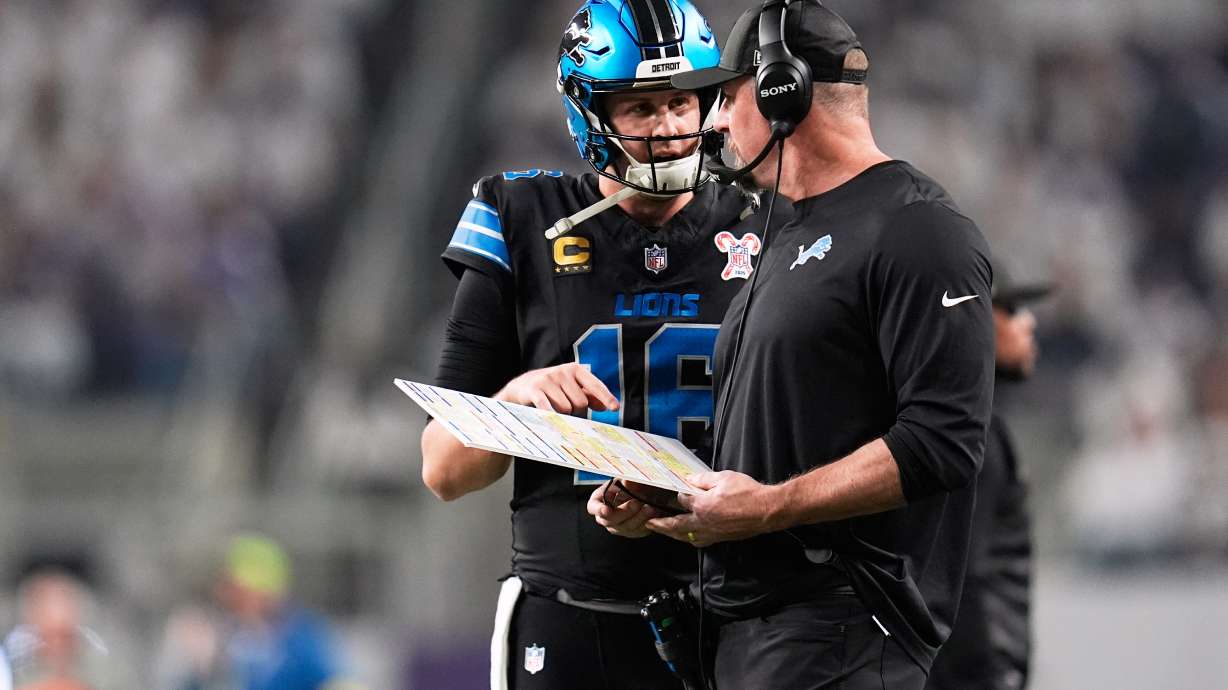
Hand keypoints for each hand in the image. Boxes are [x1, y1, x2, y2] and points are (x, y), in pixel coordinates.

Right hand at [495, 362, 618, 414]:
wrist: (520, 387)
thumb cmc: (551, 389)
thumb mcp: (570, 388)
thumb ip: (588, 395)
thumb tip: (605, 406)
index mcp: (574, 369)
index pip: (595, 385)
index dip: (606, 397)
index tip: (615, 408)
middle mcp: (562, 371)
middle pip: (581, 402)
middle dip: (575, 411)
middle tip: (564, 407)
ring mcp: (547, 379)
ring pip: (566, 409)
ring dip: (562, 415)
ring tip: (553, 408)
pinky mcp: (534, 390)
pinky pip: (548, 408)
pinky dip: (551, 415)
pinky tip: (549, 417)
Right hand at [587, 480, 668, 537]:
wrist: (649, 492)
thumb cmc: (633, 484)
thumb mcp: (631, 478)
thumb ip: (630, 481)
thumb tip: (628, 482)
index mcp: (600, 500)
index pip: (593, 507)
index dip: (598, 510)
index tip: (606, 510)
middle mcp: (606, 516)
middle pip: (609, 520)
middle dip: (624, 512)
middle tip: (637, 503)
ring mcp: (618, 526)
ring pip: (625, 527)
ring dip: (639, 518)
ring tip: (651, 508)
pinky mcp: (632, 531)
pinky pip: (637, 531)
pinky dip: (646, 523)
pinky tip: (654, 514)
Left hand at [646, 471, 783, 547]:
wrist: (766, 510)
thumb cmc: (747, 493)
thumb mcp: (723, 478)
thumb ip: (703, 479)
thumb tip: (689, 479)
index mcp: (701, 505)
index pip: (681, 500)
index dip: (677, 494)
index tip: (673, 490)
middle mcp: (703, 522)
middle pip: (675, 525)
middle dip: (660, 524)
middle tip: (648, 523)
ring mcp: (711, 532)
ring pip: (686, 537)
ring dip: (673, 534)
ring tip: (664, 532)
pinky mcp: (720, 538)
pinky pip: (700, 541)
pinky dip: (690, 539)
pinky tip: (690, 537)